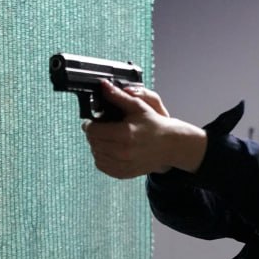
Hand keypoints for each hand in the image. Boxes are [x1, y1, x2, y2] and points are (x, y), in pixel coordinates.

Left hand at [81, 81, 205, 178]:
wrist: (169, 145)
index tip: (92, 121)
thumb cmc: (154, 124)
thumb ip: (118, 96)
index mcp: (124, 134)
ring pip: (96, 155)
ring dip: (96, 146)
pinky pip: (102, 166)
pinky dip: (101, 158)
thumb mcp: (138, 106)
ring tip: (106, 138)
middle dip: (93, 134)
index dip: (89, 124)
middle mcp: (122, 152)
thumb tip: (103, 86)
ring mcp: (123, 164)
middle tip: (100, 128)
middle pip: (93, 143)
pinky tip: (109, 150)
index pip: (93, 131)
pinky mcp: (124, 173)